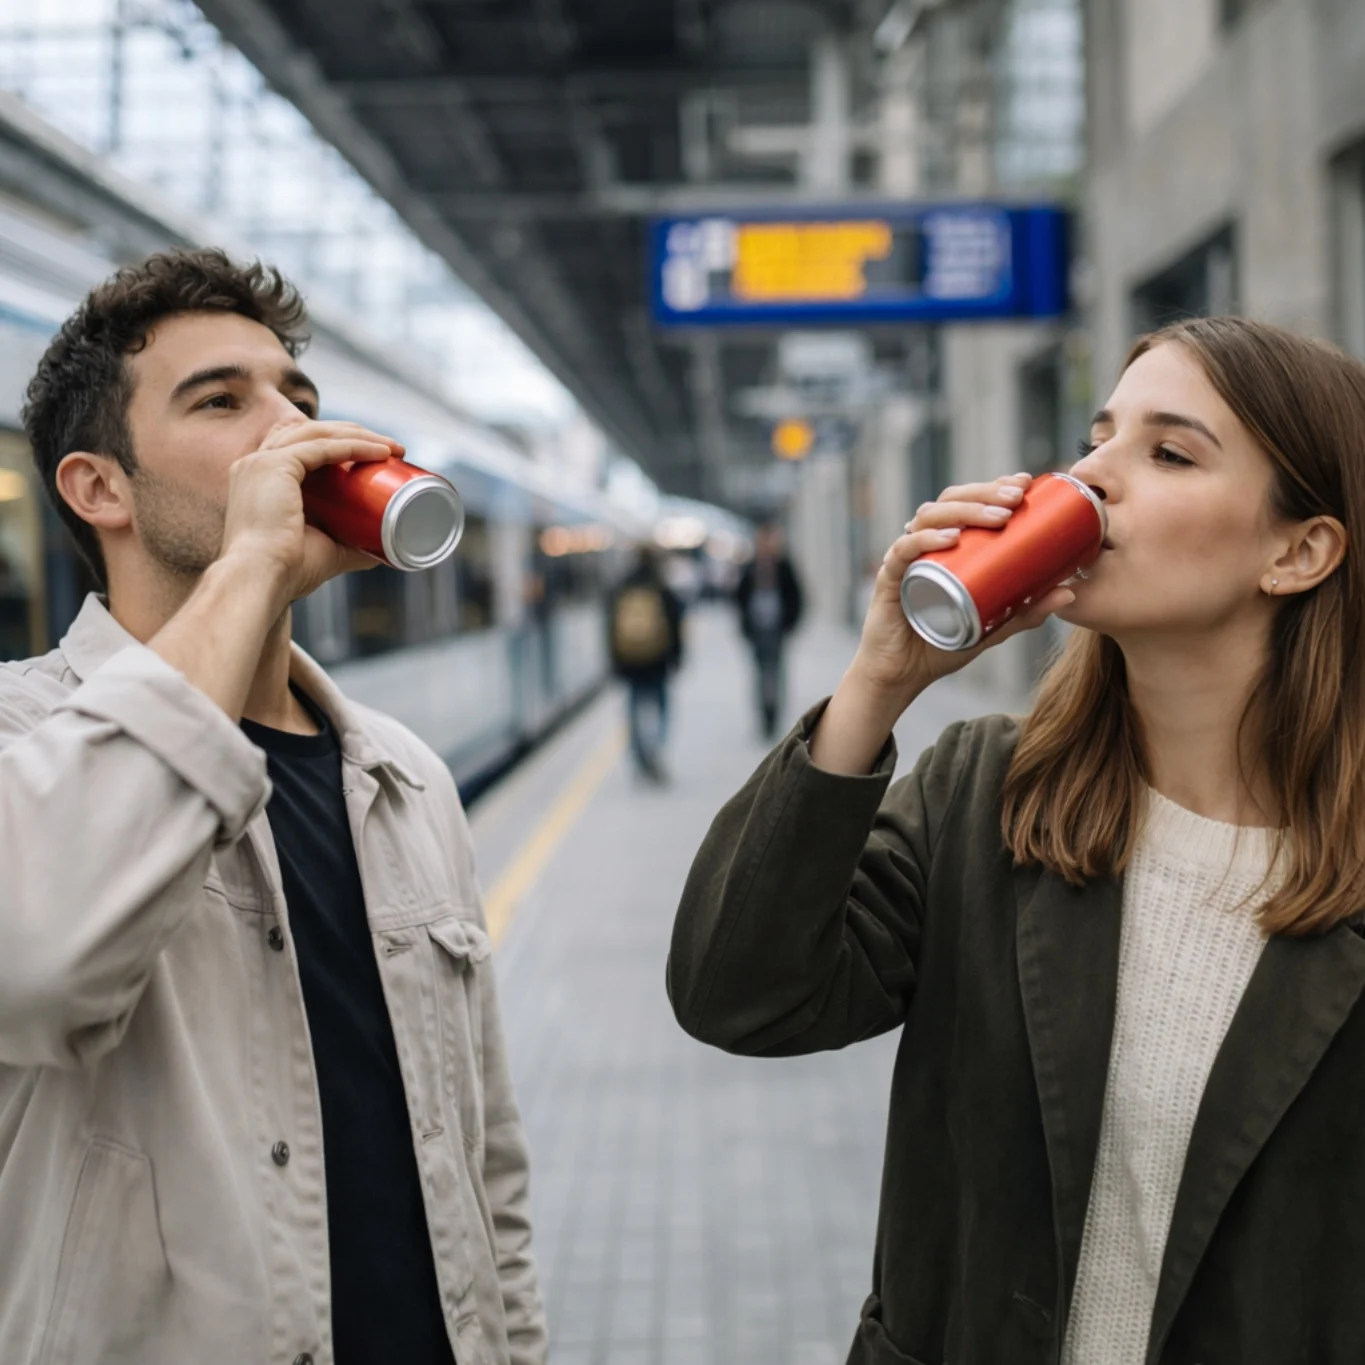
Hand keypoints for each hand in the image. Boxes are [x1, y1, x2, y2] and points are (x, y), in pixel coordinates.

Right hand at [218, 420, 401, 608]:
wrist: (262, 580)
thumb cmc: (287, 572)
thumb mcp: (324, 551)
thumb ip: (349, 546)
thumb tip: (382, 550)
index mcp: (261, 480)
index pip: (303, 446)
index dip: (342, 444)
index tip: (379, 456)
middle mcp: (256, 464)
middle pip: (313, 433)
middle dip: (357, 434)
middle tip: (394, 449)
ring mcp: (262, 461)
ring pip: (319, 433)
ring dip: (360, 435)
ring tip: (394, 447)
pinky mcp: (275, 465)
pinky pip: (323, 446)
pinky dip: (354, 446)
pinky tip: (381, 451)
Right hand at [848, 472, 1075, 700]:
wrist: (903, 675)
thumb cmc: (942, 643)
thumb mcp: (993, 625)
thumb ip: (1026, 610)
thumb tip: (1071, 592)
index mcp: (947, 546)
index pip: (968, 502)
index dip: (994, 487)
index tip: (1024, 484)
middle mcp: (925, 544)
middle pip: (950, 502)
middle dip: (985, 494)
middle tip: (1016, 499)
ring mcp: (906, 559)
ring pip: (929, 517)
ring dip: (965, 511)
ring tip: (996, 518)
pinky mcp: (889, 579)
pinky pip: (904, 550)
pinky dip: (926, 539)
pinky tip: (950, 538)